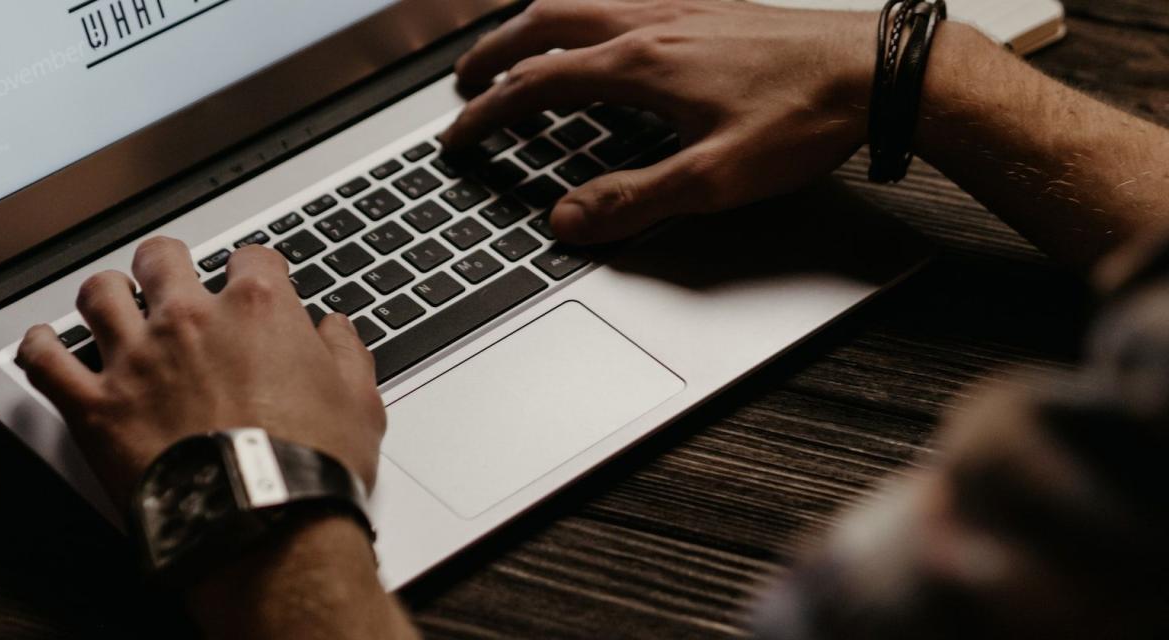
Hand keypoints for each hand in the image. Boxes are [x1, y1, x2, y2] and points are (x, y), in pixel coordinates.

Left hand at [15, 237, 385, 510]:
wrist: (263, 526)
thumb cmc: (311, 467)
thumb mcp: (359, 401)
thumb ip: (346, 351)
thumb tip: (334, 329)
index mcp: (257, 309)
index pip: (251, 256)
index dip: (254, 268)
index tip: (253, 283)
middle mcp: (189, 320)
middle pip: (162, 257)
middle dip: (168, 263)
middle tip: (172, 278)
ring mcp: (136, 360)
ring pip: (99, 294)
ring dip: (107, 294)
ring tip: (113, 302)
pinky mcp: (95, 407)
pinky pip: (44, 360)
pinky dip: (38, 347)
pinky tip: (42, 343)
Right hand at [439, 0, 877, 244]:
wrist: (875, 72)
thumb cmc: (802, 119)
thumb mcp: (713, 179)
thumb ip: (632, 201)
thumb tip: (565, 219)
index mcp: (641, 64)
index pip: (537, 83)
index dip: (488, 112)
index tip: (459, 133)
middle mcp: (652, 24)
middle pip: (546, 24)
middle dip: (495, 53)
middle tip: (465, 80)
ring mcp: (681, 10)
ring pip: (584, 4)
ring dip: (537, 26)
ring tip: (519, 51)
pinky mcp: (710, 10)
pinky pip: (626, 0)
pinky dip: (589, 16)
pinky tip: (605, 35)